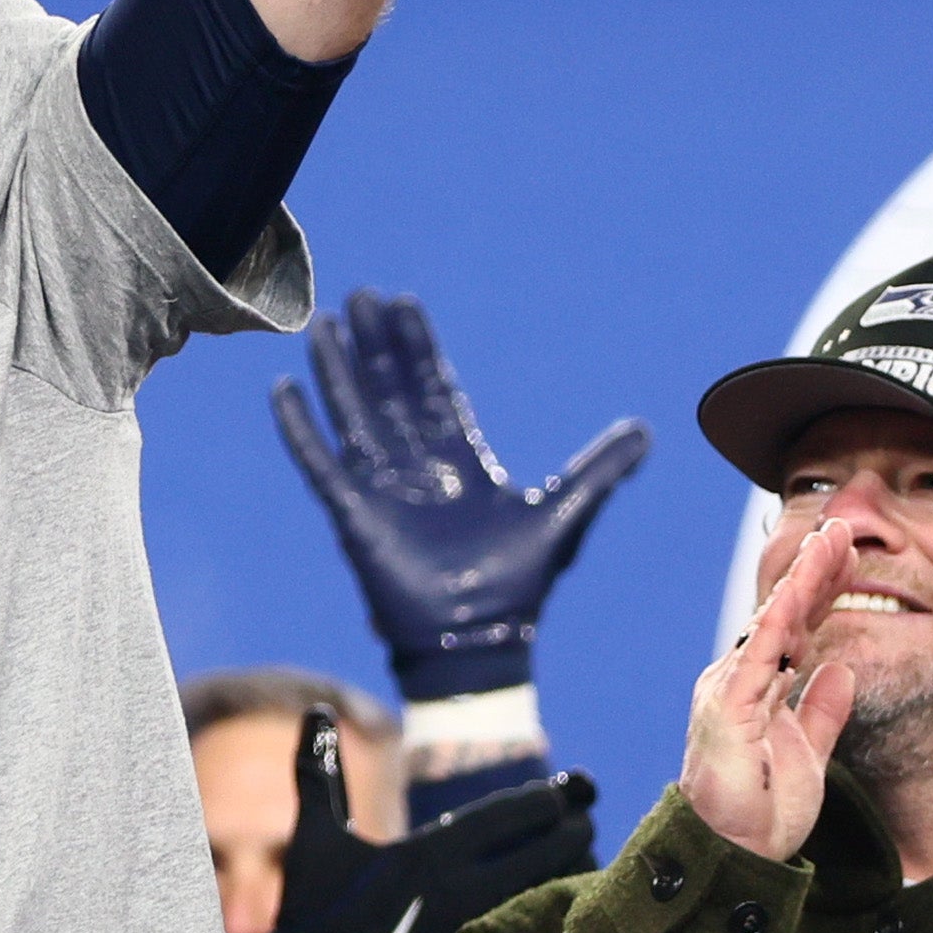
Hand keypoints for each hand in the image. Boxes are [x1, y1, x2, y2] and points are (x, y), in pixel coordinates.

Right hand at [244, 765, 598, 932]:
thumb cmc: (312, 916)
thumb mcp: (314, 839)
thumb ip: (318, 772)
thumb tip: (316, 712)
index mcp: (427, 852)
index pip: (511, 815)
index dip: (548, 799)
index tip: (569, 790)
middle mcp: (460, 890)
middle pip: (546, 850)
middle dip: (575, 829)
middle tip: (588, 817)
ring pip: (551, 892)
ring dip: (575, 871)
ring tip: (584, 856)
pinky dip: (560, 915)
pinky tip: (568, 906)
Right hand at [273, 291, 650, 698]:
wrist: (478, 638)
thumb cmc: (518, 585)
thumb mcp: (565, 513)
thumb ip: (600, 469)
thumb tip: (647, 431)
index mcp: (459, 462)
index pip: (434, 389)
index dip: (419, 348)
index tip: (405, 305)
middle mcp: (416, 468)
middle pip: (390, 391)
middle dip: (377, 344)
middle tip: (362, 295)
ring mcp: (381, 488)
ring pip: (355, 415)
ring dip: (339, 371)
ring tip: (324, 326)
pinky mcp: (353, 514)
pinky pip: (320, 463)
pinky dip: (301, 428)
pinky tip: (285, 389)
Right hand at [686, 521, 858, 864]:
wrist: (735, 853)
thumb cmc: (762, 810)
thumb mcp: (809, 752)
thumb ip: (822, 710)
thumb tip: (842, 669)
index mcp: (760, 688)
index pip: (794, 628)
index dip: (821, 590)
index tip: (848, 554)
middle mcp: (740, 680)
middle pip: (783, 614)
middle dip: (814, 571)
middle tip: (842, 529)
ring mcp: (731, 690)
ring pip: (772, 625)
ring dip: (802, 583)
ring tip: (827, 543)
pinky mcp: (728, 709)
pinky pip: (758, 659)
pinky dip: (778, 625)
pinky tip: (798, 596)